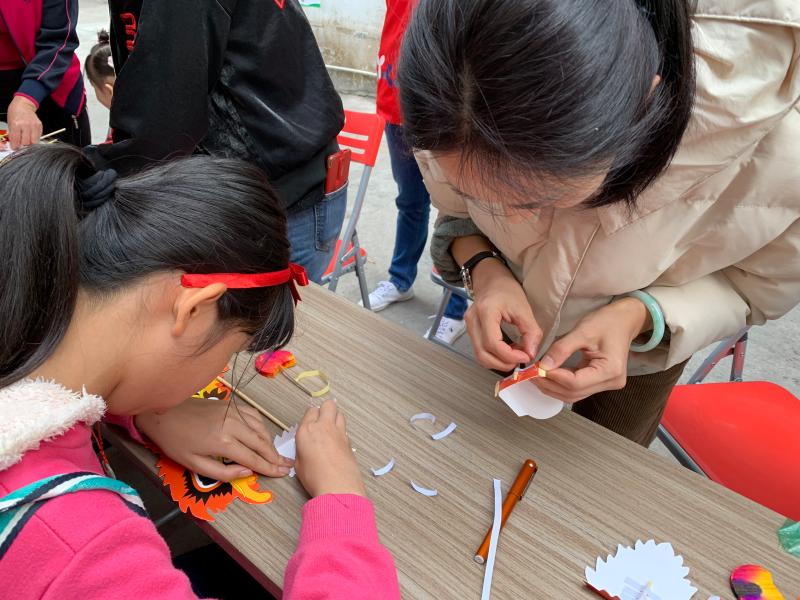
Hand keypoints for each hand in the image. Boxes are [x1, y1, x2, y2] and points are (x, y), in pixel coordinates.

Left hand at [7, 96, 42, 148]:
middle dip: (23, 145)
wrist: (23, 105)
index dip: (15, 146)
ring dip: (30, 143)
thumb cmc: (15, 113)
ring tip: (26, 140)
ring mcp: (34, 125)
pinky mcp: (39, 126)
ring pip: (34, 142)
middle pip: (26, 143)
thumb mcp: (10, 123)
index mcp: (16, 124)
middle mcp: (26, 125)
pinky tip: (31, 135)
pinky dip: (34, 138)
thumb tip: (15, 144)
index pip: (16, 140)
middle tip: (21, 144)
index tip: (15, 148)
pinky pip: (38, 137)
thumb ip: (13, 134)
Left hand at [135, 397, 292, 480]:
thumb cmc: (175, 441)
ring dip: (270, 442)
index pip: (253, 459)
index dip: (269, 468)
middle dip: (275, 456)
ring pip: (260, 428)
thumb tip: (247, 472)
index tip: (282, 473)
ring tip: (275, 454)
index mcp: (223, 442)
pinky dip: (262, 426)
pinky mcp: (231, 404)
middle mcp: (233, 425)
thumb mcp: (194, 465)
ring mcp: (233, 412)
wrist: (163, 413)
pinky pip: (253, 415)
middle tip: (287, 465)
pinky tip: (262, 434)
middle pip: (261, 443)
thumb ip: (223, 472)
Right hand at [294, 399, 365, 497]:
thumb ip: (302, 449)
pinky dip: (341, 431)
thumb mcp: (299, 463)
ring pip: (339, 413)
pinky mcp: (349, 441)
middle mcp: (324, 427)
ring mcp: (339, 432)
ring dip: (335, 418)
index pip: (311, 411)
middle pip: (329, 405)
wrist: (338, 487)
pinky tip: (336, 443)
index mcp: (307, 430)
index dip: (311, 417)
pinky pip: (344, 428)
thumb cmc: (315, 478)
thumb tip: (306, 447)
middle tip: (321, 421)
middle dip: (325, 409)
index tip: (309, 424)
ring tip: (330, 430)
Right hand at [466, 258, 541, 370]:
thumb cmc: (506, 290)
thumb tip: (531, 354)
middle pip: (483, 354)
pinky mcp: (471, 332)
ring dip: (499, 362)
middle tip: (520, 359)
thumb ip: (530, 332)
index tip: (526, 356)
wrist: (491, 280)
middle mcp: (473, 321)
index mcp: (486, 312)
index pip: (493, 344)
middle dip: (503, 363)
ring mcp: (469, 327)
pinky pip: (480, 351)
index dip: (510, 356)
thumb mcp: (524, 308)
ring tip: (515, 355)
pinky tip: (508, 350)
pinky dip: (495, 356)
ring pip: (480, 356)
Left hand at [534, 297, 650, 401]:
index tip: (534, 368)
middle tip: (529, 373)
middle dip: (549, 384)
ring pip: (573, 394)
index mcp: (610, 370)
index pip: (574, 382)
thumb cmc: (607, 322)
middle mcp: (611, 382)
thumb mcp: (583, 331)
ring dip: (552, 387)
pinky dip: (560, 384)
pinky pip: (577, 388)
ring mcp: (606, 385)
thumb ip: (561, 349)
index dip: (552, 377)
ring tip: (535, 374)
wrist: (624, 320)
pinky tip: (547, 375)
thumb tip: (543, 366)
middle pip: (573, 393)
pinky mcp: (600, 382)